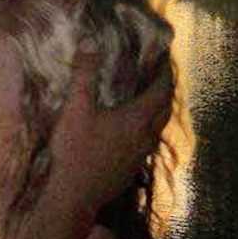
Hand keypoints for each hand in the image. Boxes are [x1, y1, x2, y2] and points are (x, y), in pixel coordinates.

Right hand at [45, 47, 172, 216]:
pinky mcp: (130, 171)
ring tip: (147, 103)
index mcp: (137, 118)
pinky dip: (145, 132)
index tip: (165, 58)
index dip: (165, 72)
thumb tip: (90, 42)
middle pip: (165, 110)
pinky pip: (146, 145)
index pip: (161, 90)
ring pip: (157, 130)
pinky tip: (130, 134)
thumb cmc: (75, 150)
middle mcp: (145, 137)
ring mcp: (139, 157)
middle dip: (165, 91)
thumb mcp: (75, 108)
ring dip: (157, 113)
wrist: (73, 196)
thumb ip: (84, 74)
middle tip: (159, 78)